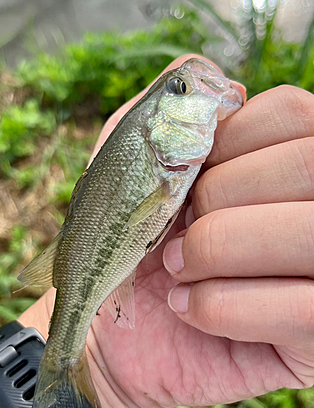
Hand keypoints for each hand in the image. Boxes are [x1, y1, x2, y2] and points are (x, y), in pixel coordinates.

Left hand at [83, 76, 313, 407]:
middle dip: (218, 196)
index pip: (295, 114)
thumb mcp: (132, 162)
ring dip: (216, 248)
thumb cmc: (127, 239)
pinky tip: (186, 308)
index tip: (183, 179)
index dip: (227, 141)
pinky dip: (219, 306)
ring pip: (308, 233)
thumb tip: (226, 84)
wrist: (112, 323)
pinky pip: (299, 311)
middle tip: (175, 229)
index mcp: (286, 164)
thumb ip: (172, 107)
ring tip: (177, 268)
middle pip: (308, 165)